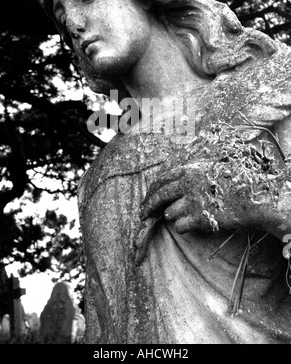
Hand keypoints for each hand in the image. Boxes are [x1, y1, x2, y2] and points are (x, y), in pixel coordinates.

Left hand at [140, 161, 290, 238]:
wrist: (253, 197)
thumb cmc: (234, 182)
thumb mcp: (210, 168)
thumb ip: (190, 174)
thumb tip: (172, 181)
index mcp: (189, 170)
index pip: (161, 179)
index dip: (150, 189)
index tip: (146, 196)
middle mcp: (187, 184)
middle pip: (158, 196)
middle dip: (148, 206)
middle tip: (142, 213)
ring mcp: (192, 202)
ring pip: (169, 213)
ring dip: (174, 216)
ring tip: (188, 215)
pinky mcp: (199, 218)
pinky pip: (180, 226)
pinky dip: (184, 227)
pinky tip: (195, 224)